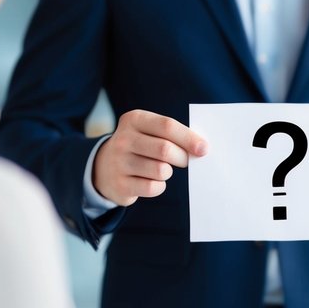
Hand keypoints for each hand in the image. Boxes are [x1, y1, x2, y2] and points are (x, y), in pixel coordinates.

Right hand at [92, 110, 207, 206]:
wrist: (104, 167)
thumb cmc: (140, 145)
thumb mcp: (149, 131)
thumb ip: (173, 135)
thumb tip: (201, 148)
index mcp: (134, 119)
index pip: (167, 126)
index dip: (189, 138)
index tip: (204, 149)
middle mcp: (123, 139)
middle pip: (165, 149)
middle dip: (182, 157)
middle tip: (185, 161)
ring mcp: (119, 162)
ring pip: (161, 170)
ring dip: (168, 172)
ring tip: (162, 169)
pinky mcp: (120, 185)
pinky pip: (153, 187)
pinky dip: (159, 186)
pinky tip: (152, 180)